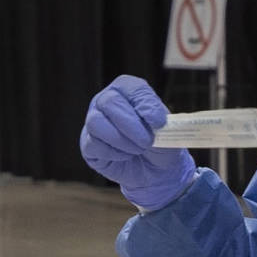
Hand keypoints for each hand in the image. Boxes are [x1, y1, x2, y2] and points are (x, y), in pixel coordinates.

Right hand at [80, 75, 194, 209]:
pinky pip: (93, 144)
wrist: (155, 169)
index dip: (144, 103)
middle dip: (131, 125)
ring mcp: (94, 122)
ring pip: (96, 122)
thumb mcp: (168, 130)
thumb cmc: (160, 143)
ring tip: (138, 149)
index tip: (159, 122)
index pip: (130, 86)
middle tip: (147, 141)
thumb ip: (160, 121)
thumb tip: (151, 119)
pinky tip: (126, 156)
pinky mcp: (88, 144)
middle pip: (109, 102)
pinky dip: (114, 153)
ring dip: (121, 139)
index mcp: (127, 90)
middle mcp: (106, 101)